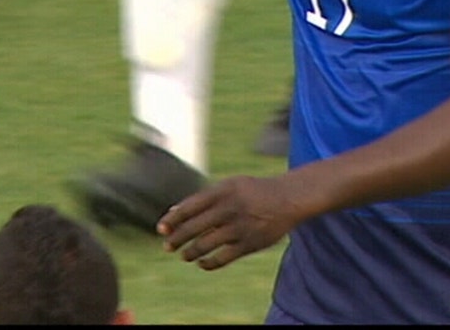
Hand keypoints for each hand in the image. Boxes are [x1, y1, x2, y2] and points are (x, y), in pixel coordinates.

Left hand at [157, 175, 302, 269]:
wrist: (288, 198)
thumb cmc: (252, 192)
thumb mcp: (229, 186)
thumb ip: (202, 199)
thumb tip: (173, 213)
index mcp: (222, 191)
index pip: (189, 207)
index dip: (172, 220)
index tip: (161, 229)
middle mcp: (229, 208)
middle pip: (194, 227)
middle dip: (177, 239)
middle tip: (167, 247)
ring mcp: (239, 227)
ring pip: (205, 245)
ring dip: (190, 253)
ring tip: (185, 255)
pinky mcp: (249, 244)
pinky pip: (222, 259)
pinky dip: (208, 263)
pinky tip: (202, 263)